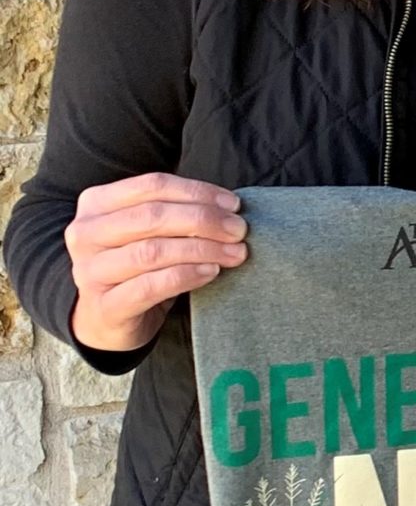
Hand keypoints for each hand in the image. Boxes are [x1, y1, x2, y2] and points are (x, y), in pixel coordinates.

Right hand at [65, 172, 246, 353]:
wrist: (107, 319)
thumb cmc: (135, 267)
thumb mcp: (148, 232)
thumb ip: (175, 214)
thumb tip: (229, 209)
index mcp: (95, 204)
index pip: (151, 186)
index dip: (197, 192)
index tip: (233, 205)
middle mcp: (85, 234)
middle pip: (152, 216)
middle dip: (204, 220)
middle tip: (239, 230)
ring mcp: (90, 271)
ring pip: (152, 251)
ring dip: (202, 249)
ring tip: (234, 253)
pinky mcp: (105, 306)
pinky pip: (150, 286)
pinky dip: (186, 276)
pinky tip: (211, 272)